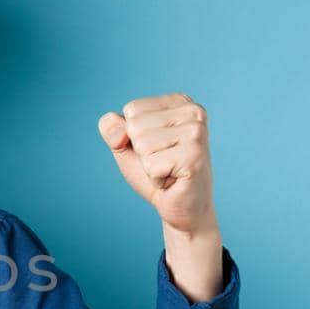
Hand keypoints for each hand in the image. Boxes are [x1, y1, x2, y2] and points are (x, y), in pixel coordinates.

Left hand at [97, 93, 217, 236]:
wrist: (182, 207)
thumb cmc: (157, 172)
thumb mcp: (128, 145)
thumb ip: (113, 128)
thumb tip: (117, 134)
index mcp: (180, 101)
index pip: (132, 109)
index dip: (134, 136)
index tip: (157, 148)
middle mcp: (193, 111)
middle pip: (135, 126)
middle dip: (142, 152)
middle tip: (164, 162)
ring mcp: (197, 133)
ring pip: (142, 145)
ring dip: (149, 166)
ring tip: (169, 170)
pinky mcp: (195, 156)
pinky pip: (151, 165)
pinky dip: (156, 179)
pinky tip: (174, 180)